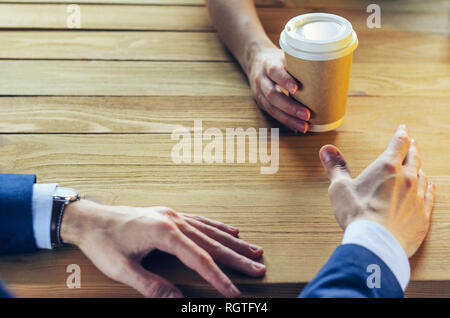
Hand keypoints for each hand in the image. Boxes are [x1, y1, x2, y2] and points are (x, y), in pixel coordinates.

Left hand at [61, 201, 265, 297]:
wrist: (91, 219)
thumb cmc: (104, 243)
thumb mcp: (123, 269)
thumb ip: (152, 286)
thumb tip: (178, 301)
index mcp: (164, 233)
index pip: (199, 259)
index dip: (218, 278)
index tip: (234, 292)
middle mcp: (174, 221)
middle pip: (212, 242)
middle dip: (236, 258)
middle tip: (259, 269)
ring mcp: (173, 215)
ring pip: (210, 230)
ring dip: (233, 243)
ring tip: (254, 251)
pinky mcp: (170, 215)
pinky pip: (200, 221)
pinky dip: (218, 227)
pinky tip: (231, 231)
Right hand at [247, 45, 309, 132]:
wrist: (256, 61)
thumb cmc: (278, 60)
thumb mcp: (286, 55)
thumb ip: (300, 62)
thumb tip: (329, 70)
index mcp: (269, 65)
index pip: (275, 72)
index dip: (285, 80)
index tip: (296, 89)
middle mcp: (262, 80)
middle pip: (273, 95)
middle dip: (290, 107)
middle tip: (307, 115)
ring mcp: (259, 93)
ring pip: (271, 108)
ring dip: (288, 119)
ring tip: (304, 126)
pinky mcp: (261, 103)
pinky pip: (272, 114)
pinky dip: (285, 122)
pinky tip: (296, 128)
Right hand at [319, 125, 435, 256]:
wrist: (376, 243)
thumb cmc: (356, 215)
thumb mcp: (340, 188)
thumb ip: (335, 167)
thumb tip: (326, 150)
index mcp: (386, 168)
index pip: (398, 144)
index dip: (401, 134)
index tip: (403, 129)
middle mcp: (406, 178)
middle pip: (413, 158)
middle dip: (412, 149)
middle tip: (412, 143)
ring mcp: (417, 197)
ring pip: (422, 176)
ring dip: (419, 168)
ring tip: (418, 165)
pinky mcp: (423, 215)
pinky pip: (429, 196)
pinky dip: (428, 187)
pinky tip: (428, 185)